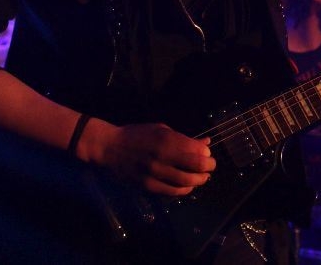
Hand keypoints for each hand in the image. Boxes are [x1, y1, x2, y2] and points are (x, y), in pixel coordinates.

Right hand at [80, 120, 215, 195]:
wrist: (110, 147)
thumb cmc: (138, 134)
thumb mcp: (161, 129)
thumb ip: (184, 138)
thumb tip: (206, 143)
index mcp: (166, 139)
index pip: (197, 150)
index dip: (207, 154)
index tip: (208, 154)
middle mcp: (162, 157)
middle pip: (195, 167)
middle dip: (207, 168)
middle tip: (210, 167)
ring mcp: (154, 173)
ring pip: (186, 182)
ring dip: (199, 181)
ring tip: (202, 178)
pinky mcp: (147, 186)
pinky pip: (172, 192)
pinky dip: (184, 190)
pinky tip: (188, 186)